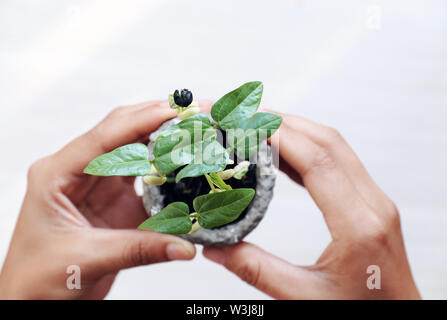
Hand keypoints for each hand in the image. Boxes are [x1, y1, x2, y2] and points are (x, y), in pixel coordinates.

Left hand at [0, 100, 211, 298]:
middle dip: (157, 118)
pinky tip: (186, 161)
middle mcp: (77, 172)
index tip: (173, 111)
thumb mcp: (86, 260)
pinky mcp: (115, 199)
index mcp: (56, 175)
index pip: (102, 138)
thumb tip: (184, 244)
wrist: (34, 299)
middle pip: (120, 132)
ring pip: (134, 149)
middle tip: (193, 113)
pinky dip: (166, 167)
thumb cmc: (38, 279)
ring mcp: (98, 184)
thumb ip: (140, 249)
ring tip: (194, 129)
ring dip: (164, 138)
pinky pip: (144, 176)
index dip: (139, 121)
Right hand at [203, 112, 419, 298]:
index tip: (244, 123)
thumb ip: (256, 271)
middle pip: (327, 142)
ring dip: (296, 129)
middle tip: (243, 115)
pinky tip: (282, 150)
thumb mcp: (304, 299)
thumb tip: (214, 247)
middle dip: (283, 122)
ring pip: (335, 147)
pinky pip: (337, 162)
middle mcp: (373, 205)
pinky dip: (306, 148)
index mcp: (359, 227)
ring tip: (257, 124)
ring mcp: (376, 201)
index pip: (317, 161)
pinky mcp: (371, 203)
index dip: (279, 135)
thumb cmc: (360, 313)